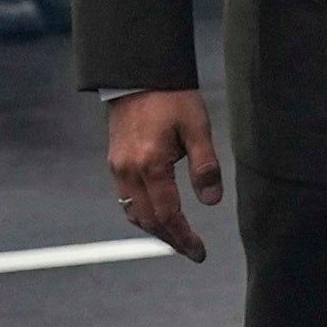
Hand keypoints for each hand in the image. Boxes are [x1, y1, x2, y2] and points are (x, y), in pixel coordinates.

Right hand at [107, 89, 226, 261]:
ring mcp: (118, 167)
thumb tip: (212, 201)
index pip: (167, 215)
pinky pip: (126, 199)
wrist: (137, 74)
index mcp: (151, 164)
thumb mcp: (196, 127)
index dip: (184, 237)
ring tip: (177, 237)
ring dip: (155, 230)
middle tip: (191, 250)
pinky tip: (157, 213)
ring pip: (134, 213)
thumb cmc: (170, 97)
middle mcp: (129, 171)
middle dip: (171, 239)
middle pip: (148, 220)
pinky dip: (142, 214)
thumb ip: (205, 166)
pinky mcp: (114, 162)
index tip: (199, 252)